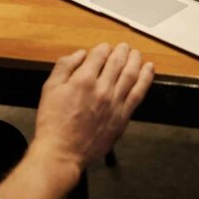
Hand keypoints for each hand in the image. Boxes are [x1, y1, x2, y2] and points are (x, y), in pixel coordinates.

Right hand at [32, 43, 154, 171]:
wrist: (62, 152)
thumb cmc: (53, 122)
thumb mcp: (50, 88)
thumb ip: (64, 66)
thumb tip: (80, 54)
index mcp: (83, 80)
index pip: (99, 55)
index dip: (103, 48)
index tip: (104, 48)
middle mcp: (102, 89)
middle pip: (117, 62)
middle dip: (121, 51)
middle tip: (124, 47)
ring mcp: (115, 103)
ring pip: (131, 74)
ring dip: (135, 60)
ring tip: (136, 53)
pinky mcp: (123, 117)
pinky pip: (139, 93)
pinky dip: (145, 79)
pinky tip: (148, 70)